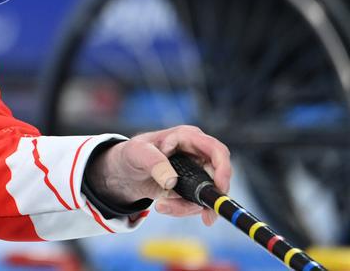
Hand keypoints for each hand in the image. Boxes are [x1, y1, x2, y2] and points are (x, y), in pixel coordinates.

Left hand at [86, 125, 231, 225]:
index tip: (219, 188)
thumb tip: (171, 180)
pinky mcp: (192, 187)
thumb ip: (154, 163)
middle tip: (196, 213)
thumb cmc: (132, 154)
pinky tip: (165, 207)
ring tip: (162, 206)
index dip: (224, 169)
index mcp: (187, 137)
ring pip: (208, 194)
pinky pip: (198, 202)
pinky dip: (184, 209)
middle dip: (207, 198)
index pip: (217, 150)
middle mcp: (197, 154)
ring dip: (188, 207)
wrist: (126, 171)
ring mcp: (197, 172)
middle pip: (218, 177)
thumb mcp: (137, 153)